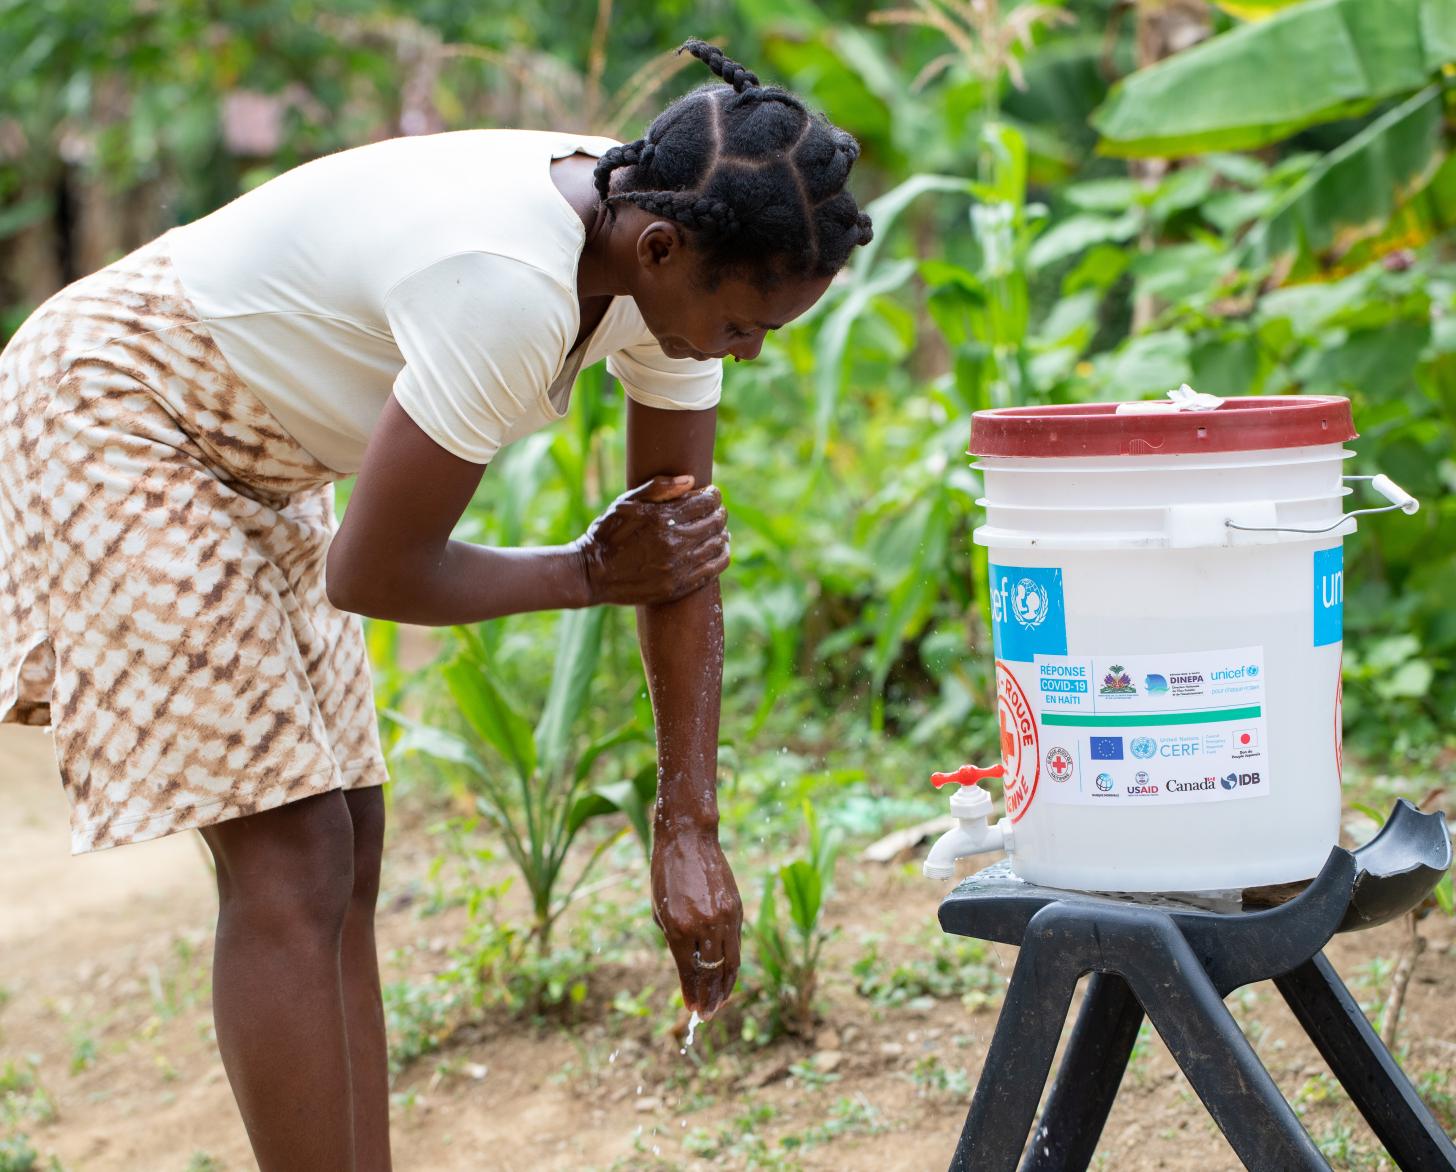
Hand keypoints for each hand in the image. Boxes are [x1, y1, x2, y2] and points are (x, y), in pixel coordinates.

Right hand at [574, 476, 729, 606]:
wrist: (592, 574)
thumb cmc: (607, 533)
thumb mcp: (626, 503)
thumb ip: (658, 488)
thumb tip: (691, 480)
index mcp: (662, 519)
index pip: (705, 501)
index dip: (713, 495)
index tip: (712, 493)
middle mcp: (673, 544)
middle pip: (714, 523)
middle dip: (719, 512)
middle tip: (716, 510)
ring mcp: (677, 568)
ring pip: (717, 545)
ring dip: (722, 534)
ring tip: (719, 529)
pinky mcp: (677, 587)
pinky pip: (713, 570)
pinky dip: (721, 557)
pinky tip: (720, 550)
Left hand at [651, 826, 741, 1018]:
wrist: (688, 839)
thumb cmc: (666, 874)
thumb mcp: (660, 911)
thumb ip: (673, 940)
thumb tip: (687, 968)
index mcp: (678, 928)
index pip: (688, 972)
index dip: (690, 993)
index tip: (692, 1009)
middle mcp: (704, 926)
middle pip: (711, 973)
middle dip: (709, 998)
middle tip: (706, 1015)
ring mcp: (724, 918)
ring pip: (730, 963)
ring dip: (725, 987)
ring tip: (719, 1003)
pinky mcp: (737, 910)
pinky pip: (736, 945)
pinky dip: (733, 964)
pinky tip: (728, 976)